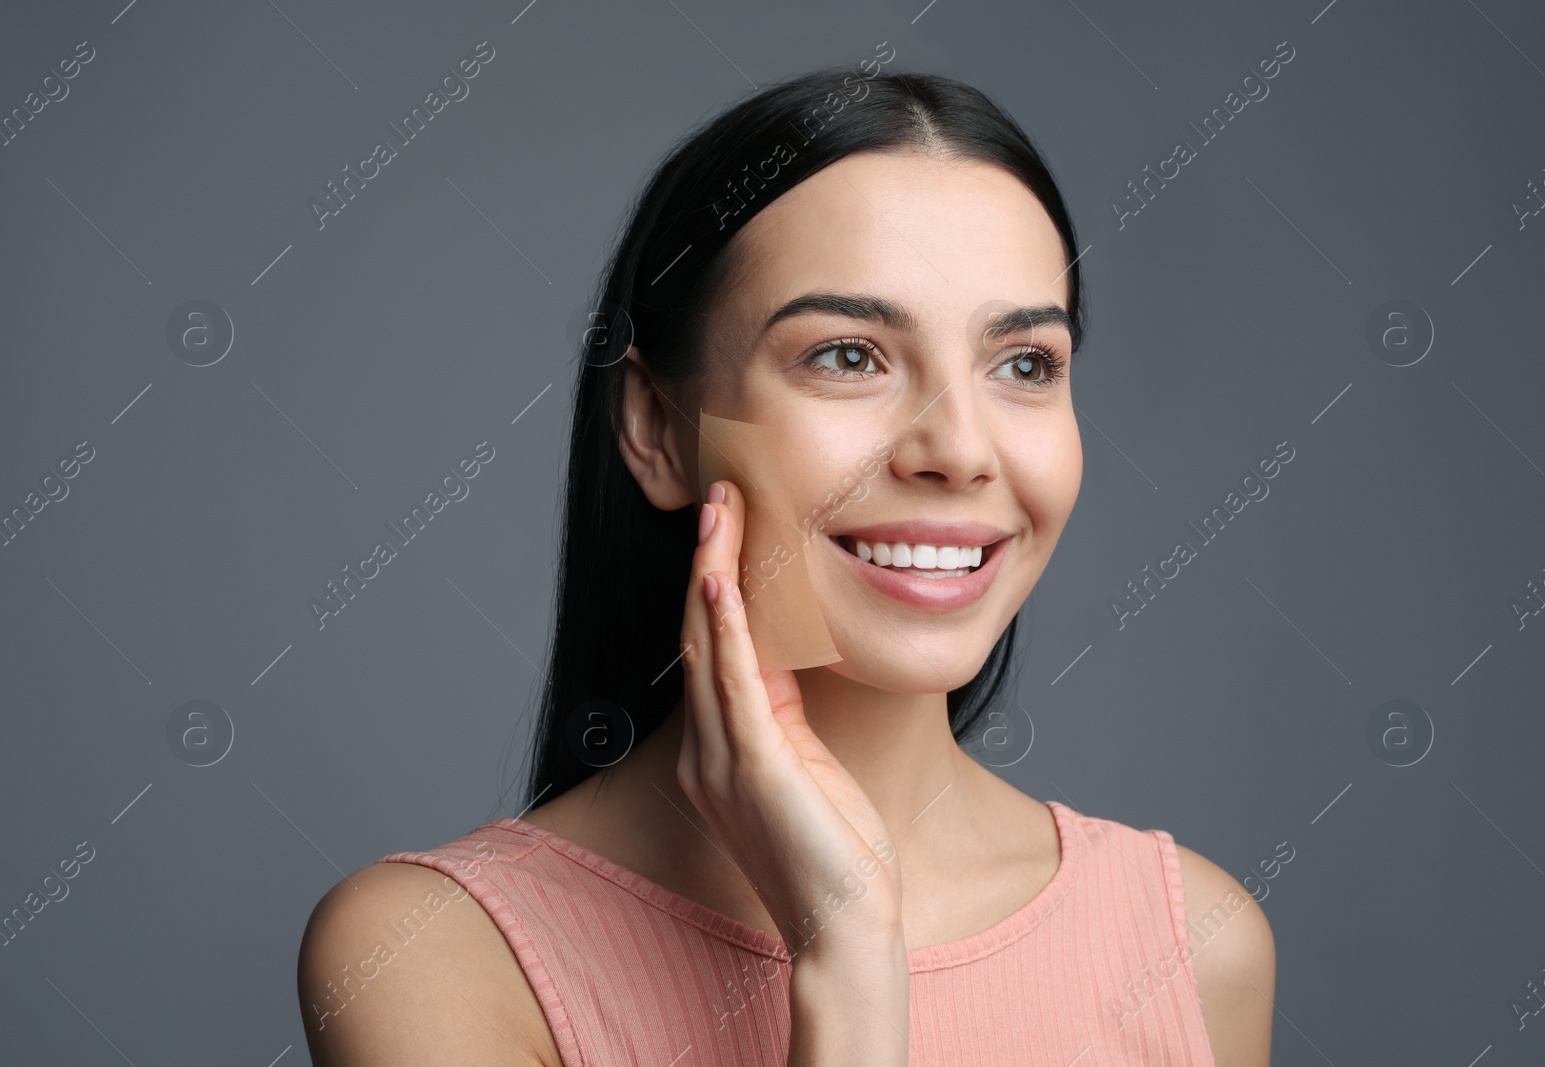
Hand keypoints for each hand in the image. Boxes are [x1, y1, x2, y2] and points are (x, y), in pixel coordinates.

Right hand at [677, 480, 902, 960]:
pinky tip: (720, 582)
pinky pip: (733, 684)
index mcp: (719, 751)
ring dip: (713, 573)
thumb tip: (789, 659)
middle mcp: (706, 751)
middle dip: (708, 561)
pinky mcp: (752, 768)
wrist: (845, 930)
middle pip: (698, 635)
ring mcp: (722, 760)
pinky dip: (726, 628)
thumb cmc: (838, 858)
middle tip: (720, 498)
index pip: (713, 649)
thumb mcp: (810, 770)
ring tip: (721, 514)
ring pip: (709, 646)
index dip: (716, 584)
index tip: (729, 527)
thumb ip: (787, 717)